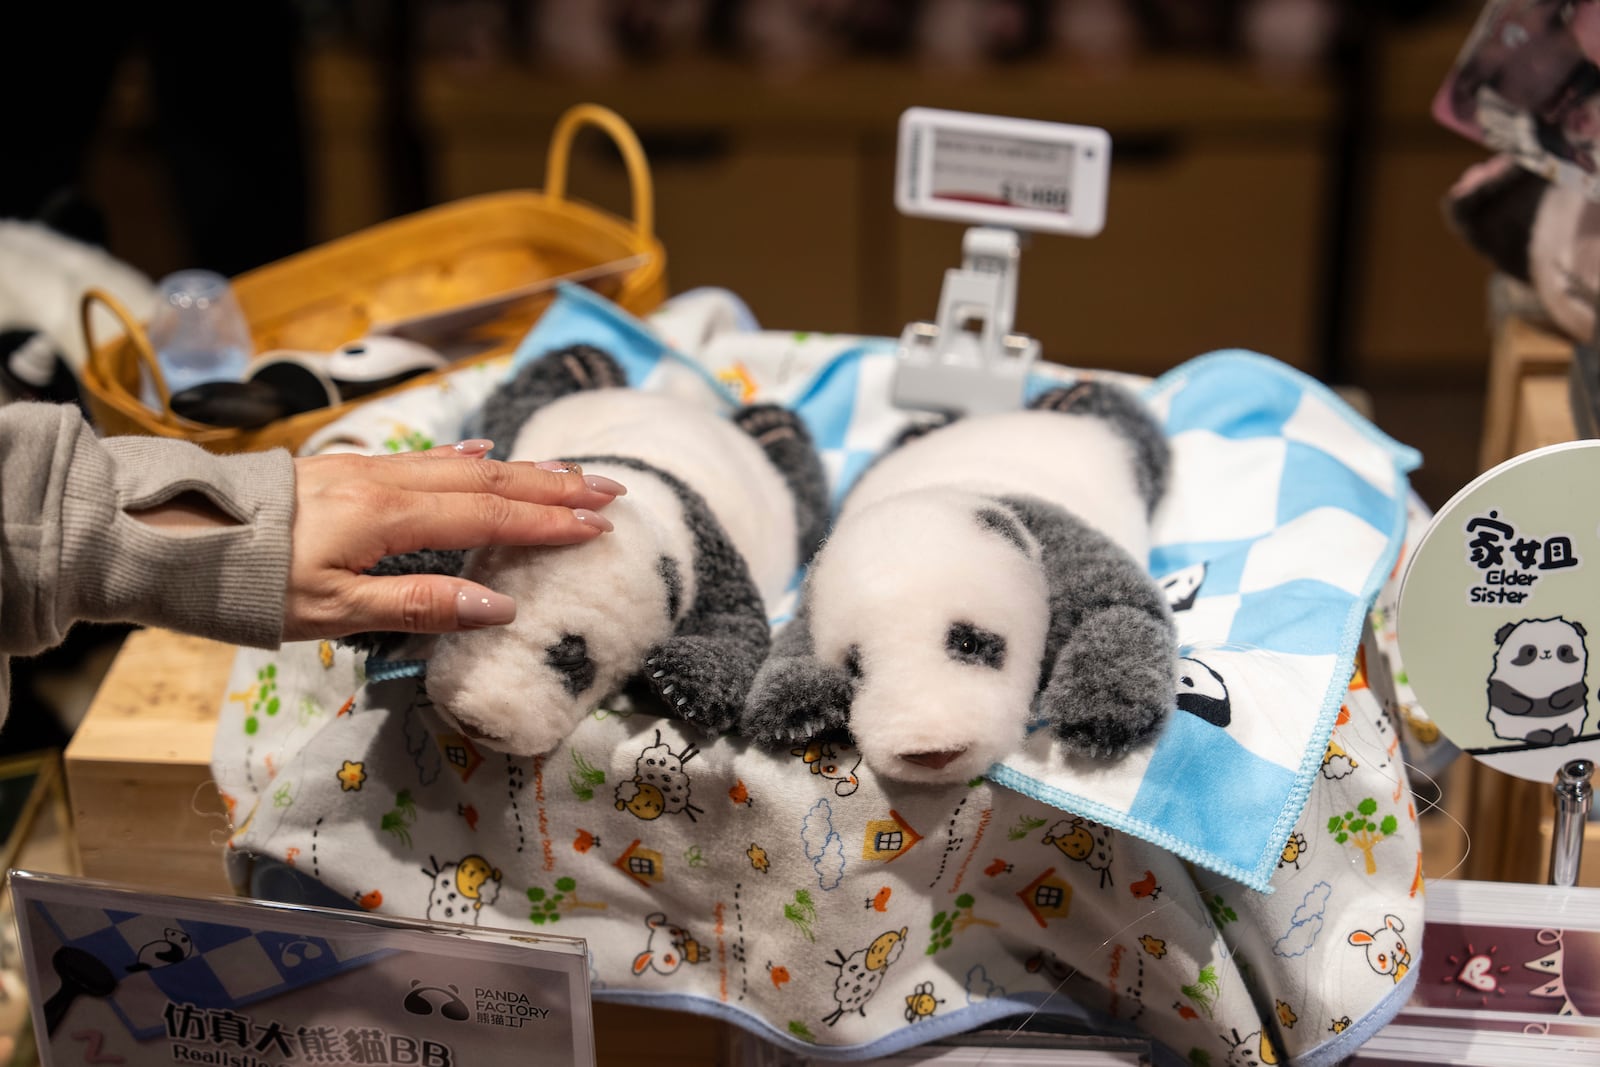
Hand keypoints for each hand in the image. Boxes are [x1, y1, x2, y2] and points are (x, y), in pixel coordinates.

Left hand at [281, 440, 622, 641]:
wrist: (168, 533)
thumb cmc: (248, 585)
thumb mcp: (332, 612)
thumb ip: (420, 604)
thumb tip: (500, 604)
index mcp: (389, 515)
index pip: (489, 515)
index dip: (548, 522)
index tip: (600, 525)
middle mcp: (387, 482)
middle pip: (488, 479)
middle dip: (553, 486)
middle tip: (611, 488)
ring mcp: (366, 472)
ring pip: (462, 465)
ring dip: (521, 470)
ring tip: (568, 474)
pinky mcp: (346, 474)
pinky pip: (426, 460)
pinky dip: (467, 458)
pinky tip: (482, 454)